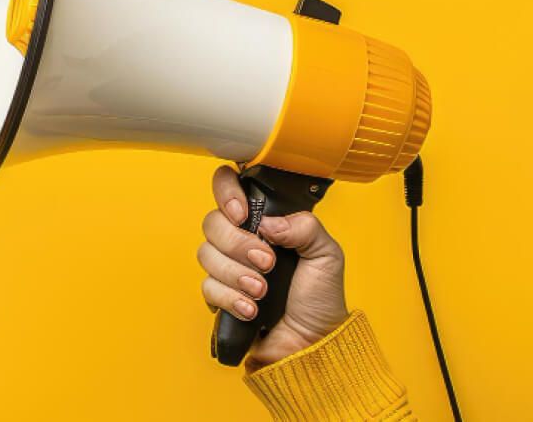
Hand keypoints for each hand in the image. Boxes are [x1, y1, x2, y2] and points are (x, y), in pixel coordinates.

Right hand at [198, 165, 349, 370]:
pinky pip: (207, 287)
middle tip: (266, 262)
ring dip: (237, 274)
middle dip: (238, 244)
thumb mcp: (326, 255)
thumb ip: (304, 226)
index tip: (242, 214)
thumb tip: (268, 223)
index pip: (230, 188)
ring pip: (206, 255)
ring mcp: (228, 267)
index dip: (227, 193)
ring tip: (262, 290)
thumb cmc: (320, 300)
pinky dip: (231, 298)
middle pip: (212, 223)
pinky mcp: (219, 295)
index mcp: (266, 223)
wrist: (311, 345)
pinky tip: (252, 309)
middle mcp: (242, 240)